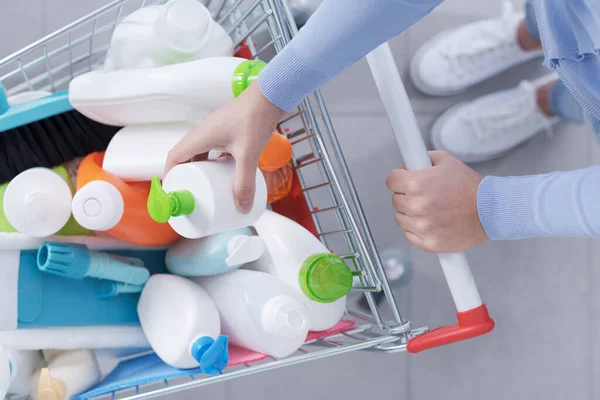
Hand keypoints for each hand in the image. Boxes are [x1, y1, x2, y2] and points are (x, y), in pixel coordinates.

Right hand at [165, 83, 285, 212]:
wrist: (270, 96)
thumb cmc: (255, 118)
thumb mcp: (248, 155)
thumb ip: (245, 182)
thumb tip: (242, 207)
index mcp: (200, 136)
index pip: (175, 157)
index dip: (170, 175)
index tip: (175, 190)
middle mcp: (204, 132)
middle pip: (186, 156)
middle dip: (186, 175)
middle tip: (192, 192)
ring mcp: (216, 130)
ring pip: (201, 152)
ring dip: (201, 168)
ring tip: (208, 186)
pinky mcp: (228, 130)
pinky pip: (214, 148)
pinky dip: (215, 161)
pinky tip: (226, 172)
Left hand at [385, 151, 487, 252]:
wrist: (491, 210)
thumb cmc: (469, 186)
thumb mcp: (445, 161)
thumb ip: (422, 158)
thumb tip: (406, 164)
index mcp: (416, 184)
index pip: (391, 180)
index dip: (399, 178)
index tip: (406, 180)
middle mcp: (416, 206)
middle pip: (395, 199)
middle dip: (406, 195)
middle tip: (424, 194)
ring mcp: (422, 227)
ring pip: (400, 218)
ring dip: (410, 213)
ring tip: (431, 208)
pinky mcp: (429, 243)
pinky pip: (409, 235)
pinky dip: (417, 230)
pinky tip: (432, 222)